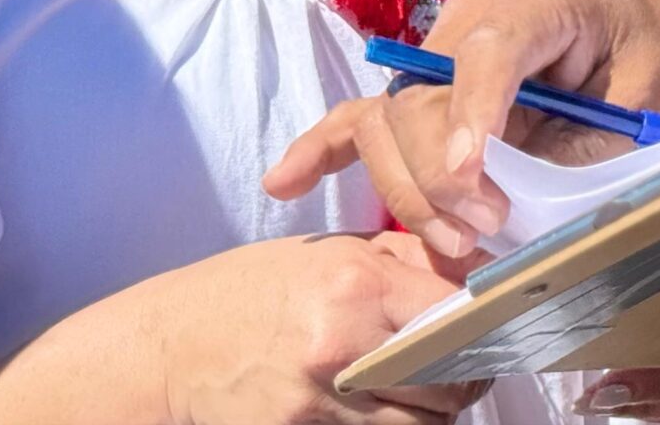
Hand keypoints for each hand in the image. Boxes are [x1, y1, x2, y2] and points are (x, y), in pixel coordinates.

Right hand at [0, 231, 485, 424]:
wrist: (165, 347)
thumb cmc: (248, 290)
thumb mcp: (325, 252)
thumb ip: (401, 261)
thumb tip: (474, 272)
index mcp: (354, 285)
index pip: (456, 317)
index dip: (485, 327)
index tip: (494, 327)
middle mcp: (342, 346)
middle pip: (447, 382)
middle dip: (465, 377)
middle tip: (465, 365)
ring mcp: (320, 400)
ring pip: (420, 424)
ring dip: (435, 411)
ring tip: (426, 389)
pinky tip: (386, 410)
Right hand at [265, 0, 659, 259]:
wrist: (648, 38)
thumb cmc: (653, 62)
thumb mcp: (644, 100)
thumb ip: (585, 146)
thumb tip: (528, 211)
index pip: (490, 47)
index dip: (475, 116)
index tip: (475, 182)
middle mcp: (475, 17)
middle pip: (424, 98)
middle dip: (442, 177)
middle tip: (485, 234)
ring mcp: (439, 52)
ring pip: (391, 123)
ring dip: (407, 189)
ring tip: (454, 243)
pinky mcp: (424, 88)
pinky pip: (364, 116)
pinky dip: (324, 149)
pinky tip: (284, 182)